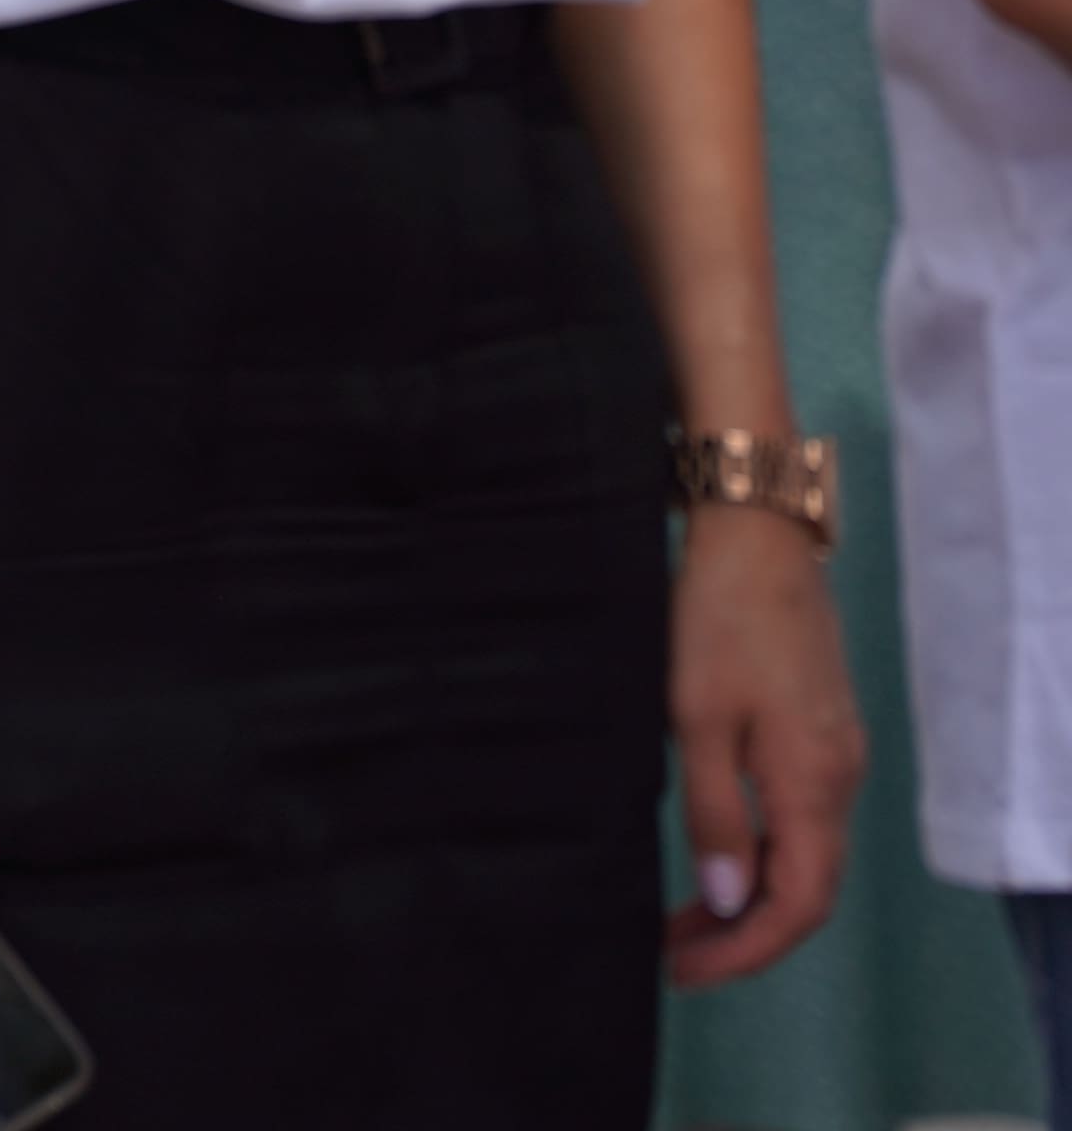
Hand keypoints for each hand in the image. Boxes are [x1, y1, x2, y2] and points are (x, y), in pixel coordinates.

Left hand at [664, 506, 860, 984]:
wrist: (756, 539)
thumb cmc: (718, 619)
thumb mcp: (696, 719)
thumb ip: (716, 814)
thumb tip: (729, 902)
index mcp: (814, 783)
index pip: (800, 905)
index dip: (745, 951)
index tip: (684, 971)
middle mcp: (838, 780)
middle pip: (806, 893)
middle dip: (742, 937)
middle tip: (671, 956)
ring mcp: (833, 757)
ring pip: (803, 859)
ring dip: (747, 899)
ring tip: (678, 921)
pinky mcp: (817, 735)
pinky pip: (799, 822)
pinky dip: (758, 857)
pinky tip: (713, 860)